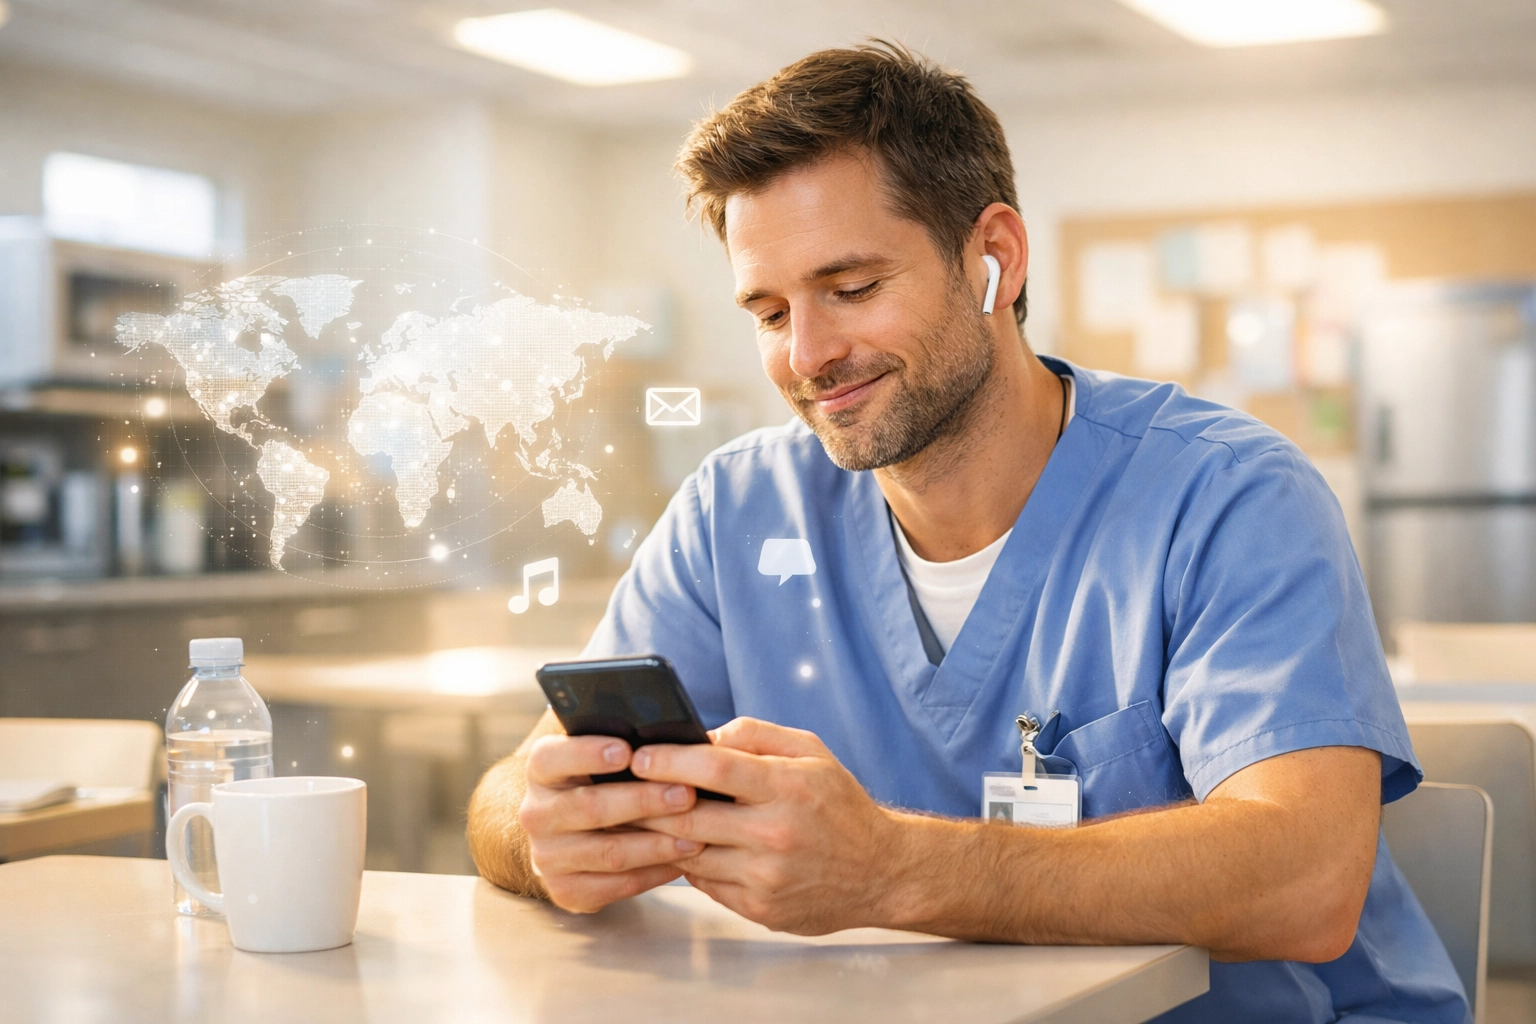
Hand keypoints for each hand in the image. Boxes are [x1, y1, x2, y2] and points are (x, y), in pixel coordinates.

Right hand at [517, 733, 703, 912]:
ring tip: (696, 835)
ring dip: (656, 844)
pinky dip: (653, 874)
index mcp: (542, 769)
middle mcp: (536, 813)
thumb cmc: (599, 779)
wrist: (566, 834)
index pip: (553, 757)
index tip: (627, 751)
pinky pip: (615, 885)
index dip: (588, 753)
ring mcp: (547, 856)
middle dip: (643, 801)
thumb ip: (619, 737)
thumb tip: (664, 724)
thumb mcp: (598, 751)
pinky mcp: (565, 891)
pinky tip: (681, 861)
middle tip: (687, 794)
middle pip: (590, 807)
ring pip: (608, 852)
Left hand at [632, 717, 905, 933]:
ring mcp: (766, 877)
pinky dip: (690, 864)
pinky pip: (705, 884)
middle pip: (688, 817)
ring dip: (662, 836)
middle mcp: (775, 834)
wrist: (881, 872)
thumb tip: (703, 736)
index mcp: (787, 787)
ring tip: (643, 819)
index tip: (637, 756)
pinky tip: (687, 848)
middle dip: (647, 803)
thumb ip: (756, 735)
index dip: (667, 761)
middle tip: (623, 791)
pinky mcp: (759, 908)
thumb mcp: (811, 751)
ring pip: (689, 855)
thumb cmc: (840, 804)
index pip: (712, 767)